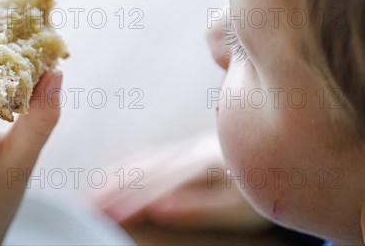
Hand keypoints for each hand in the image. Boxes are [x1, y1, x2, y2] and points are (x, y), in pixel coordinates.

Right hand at [89, 134, 270, 230]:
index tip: (106, 215)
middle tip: (86, 207)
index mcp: (203, 164)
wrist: (278, 150)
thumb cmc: (258, 186)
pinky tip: (113, 178)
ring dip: (116, 179)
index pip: (158, 184)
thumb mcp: (238, 203)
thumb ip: (199, 205)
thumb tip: (158, 208)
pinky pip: (150, 157)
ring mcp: (186, 149)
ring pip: (144, 163)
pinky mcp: (184, 152)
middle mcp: (190, 152)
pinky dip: (127, 168)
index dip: (131, 200)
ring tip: (90, 196)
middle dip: (114, 190)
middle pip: (145, 171)